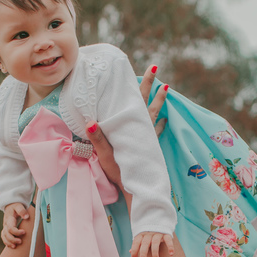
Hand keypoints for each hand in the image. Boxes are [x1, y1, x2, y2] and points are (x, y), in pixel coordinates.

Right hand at [1, 203, 29, 247]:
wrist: (10, 206)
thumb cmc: (16, 206)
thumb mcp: (19, 206)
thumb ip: (22, 210)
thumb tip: (27, 217)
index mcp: (9, 218)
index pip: (10, 227)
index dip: (16, 231)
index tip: (24, 232)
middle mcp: (6, 224)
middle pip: (6, 234)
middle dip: (12, 239)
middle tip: (20, 241)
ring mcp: (5, 227)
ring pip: (4, 236)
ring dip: (9, 242)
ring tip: (15, 246)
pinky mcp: (6, 230)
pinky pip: (4, 237)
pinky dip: (6, 242)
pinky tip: (12, 246)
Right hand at [84, 62, 168, 211]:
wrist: (137, 189)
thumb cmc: (119, 172)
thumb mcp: (105, 154)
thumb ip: (98, 138)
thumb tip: (89, 121)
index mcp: (132, 125)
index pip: (139, 99)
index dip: (145, 84)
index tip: (152, 69)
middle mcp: (142, 128)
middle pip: (148, 101)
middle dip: (152, 84)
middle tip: (156, 68)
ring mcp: (147, 136)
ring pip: (155, 113)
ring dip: (159, 101)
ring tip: (166, 88)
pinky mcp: (149, 146)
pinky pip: (156, 131)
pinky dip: (160, 123)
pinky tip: (165, 120)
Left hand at [130, 231, 174, 256]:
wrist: (159, 220)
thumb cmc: (148, 232)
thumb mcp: (142, 236)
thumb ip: (137, 244)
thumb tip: (130, 251)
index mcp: (141, 234)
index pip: (136, 242)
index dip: (134, 250)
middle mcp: (149, 233)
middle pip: (145, 243)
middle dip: (143, 253)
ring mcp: (158, 233)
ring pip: (155, 242)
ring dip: (155, 252)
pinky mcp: (166, 233)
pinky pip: (168, 239)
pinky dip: (170, 246)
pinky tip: (171, 253)